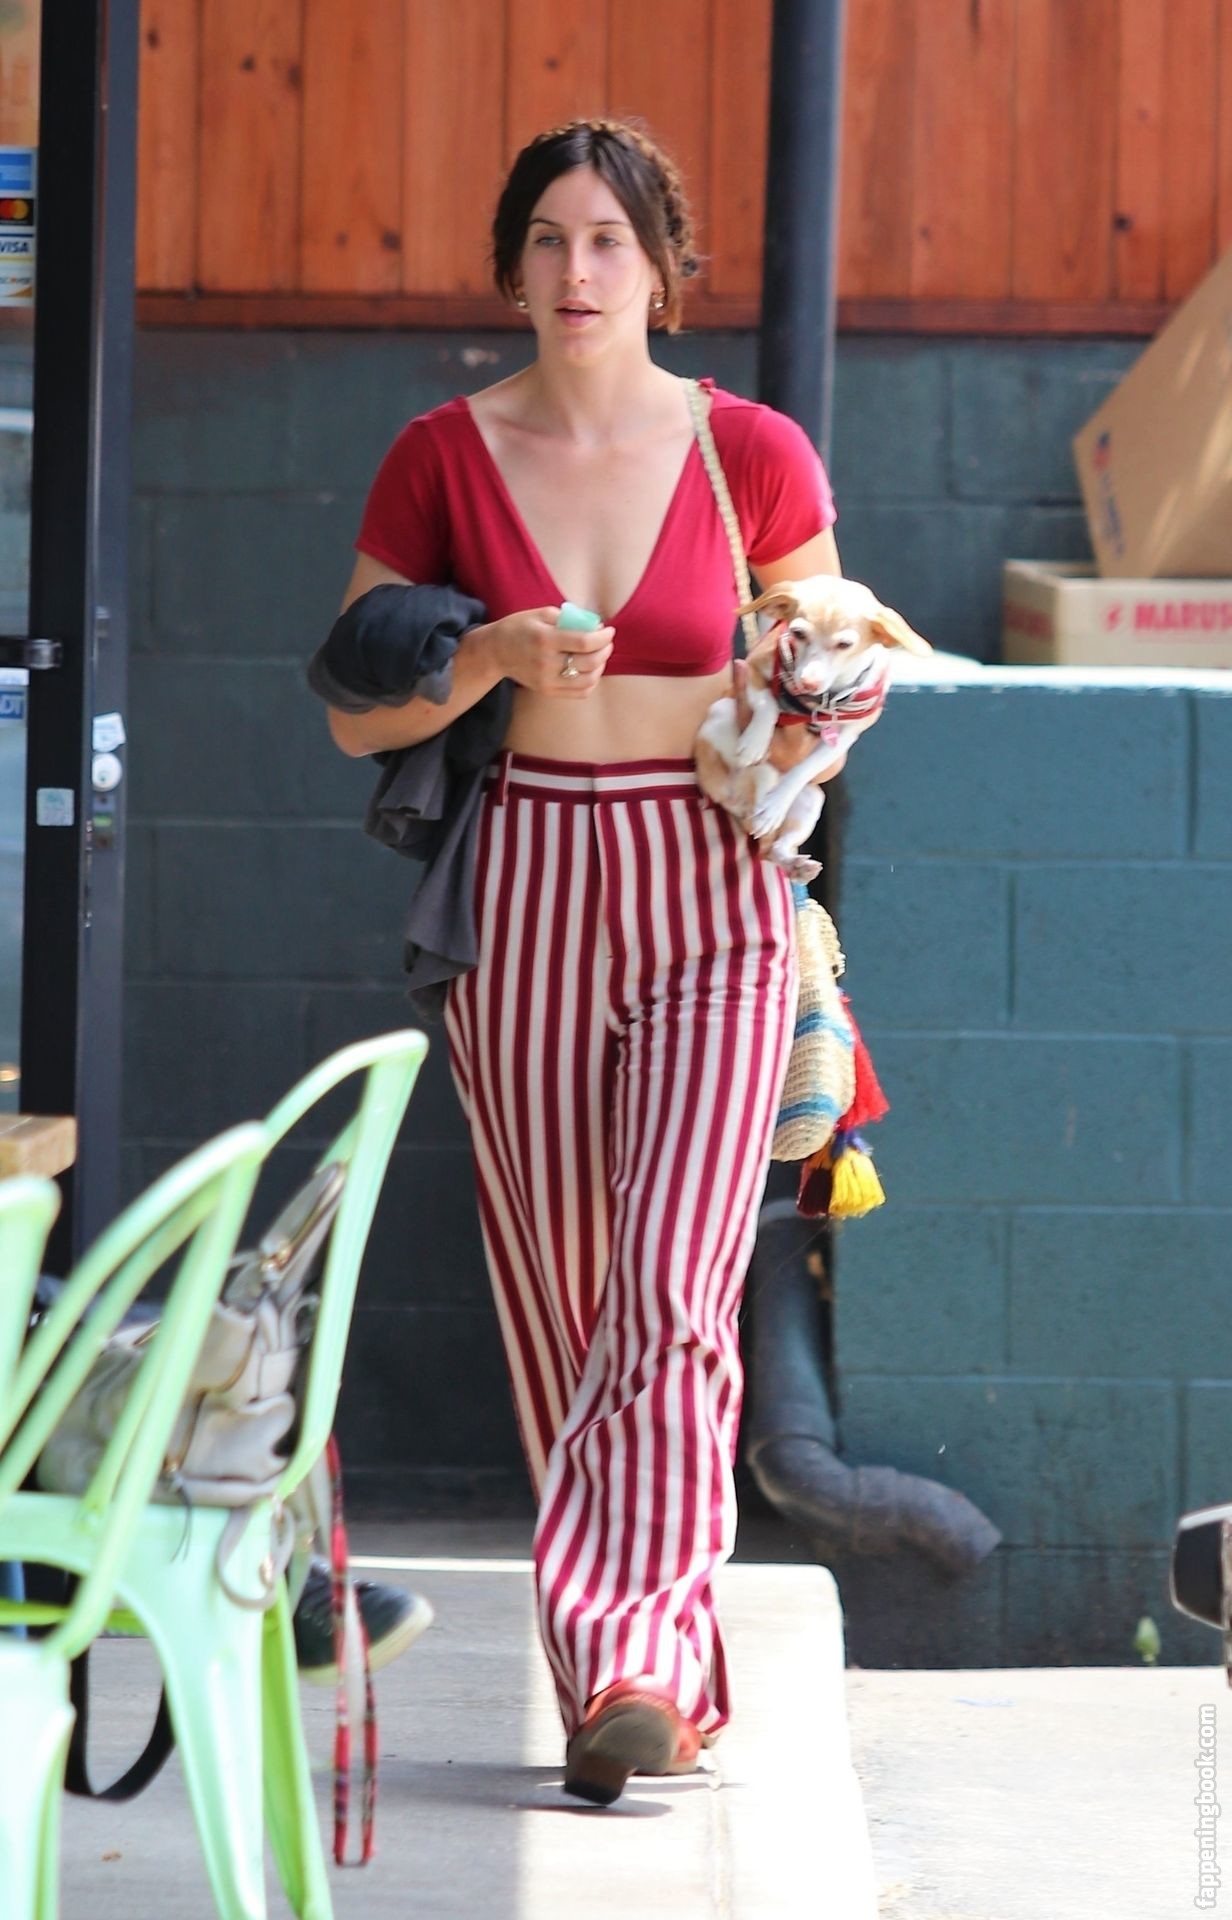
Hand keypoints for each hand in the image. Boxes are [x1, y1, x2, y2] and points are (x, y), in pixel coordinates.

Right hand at [487, 607, 614, 695]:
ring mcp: (547, 681)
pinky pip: (580, 692)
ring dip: (601, 667)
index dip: (602, 637)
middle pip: (589, 662)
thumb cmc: (520, 628)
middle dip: (605, 650)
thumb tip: (595, 627)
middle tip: (606, 642)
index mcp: (545, 640)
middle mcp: (546, 663)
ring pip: (588, 680)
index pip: (584, 642)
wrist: (496, 651)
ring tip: (600, 655)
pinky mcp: (548, 691)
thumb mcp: (541, 614)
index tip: (609, 631)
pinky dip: (592, 682)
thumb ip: (569, 618)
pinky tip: (591, 670)